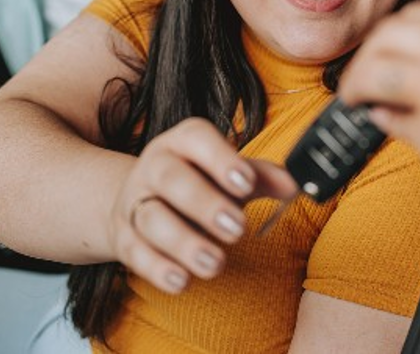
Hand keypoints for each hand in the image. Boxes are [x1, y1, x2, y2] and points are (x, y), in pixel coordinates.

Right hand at [108, 118, 295, 293]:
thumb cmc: (197, 182)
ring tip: (214, 264)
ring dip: (183, 242)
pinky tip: (181, 280)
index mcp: (182, 142)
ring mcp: (134, 202)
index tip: (246, 183)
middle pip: (171, 178)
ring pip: (151, 218)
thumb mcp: (227, 173)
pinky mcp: (123, 237)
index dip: (221, 159)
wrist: (138, 198)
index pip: (197, 139)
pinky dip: (157, 268)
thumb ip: (261, 177)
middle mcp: (154, 167)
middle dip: (204, 203)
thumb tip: (296, 184)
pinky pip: (135, 252)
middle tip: (237, 229)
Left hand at [337, 0, 419, 252]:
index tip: (381, 56)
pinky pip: (389, 117)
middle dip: (366, 59)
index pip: (415, 16)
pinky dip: (383, 122)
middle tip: (360, 82)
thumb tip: (412, 71)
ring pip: (374, 70)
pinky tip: (395, 129)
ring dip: (359, 87)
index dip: (389, 39)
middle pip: (387, 35)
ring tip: (363, 103)